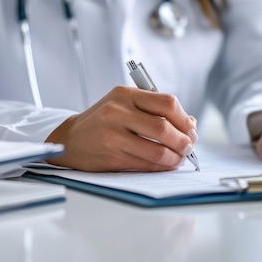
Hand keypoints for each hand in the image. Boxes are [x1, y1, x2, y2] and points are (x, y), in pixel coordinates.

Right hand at [44, 86, 197, 171]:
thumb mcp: (125, 105)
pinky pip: (145, 164)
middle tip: (189, 147)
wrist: (71, 138)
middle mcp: (118, 112)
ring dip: (175, 157)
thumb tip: (190, 124)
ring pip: (157, 149)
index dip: (184, 118)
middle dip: (183, 140)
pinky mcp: (112, 156)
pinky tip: (165, 164)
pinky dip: (161, 166)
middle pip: (164, 127)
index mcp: (126, 94)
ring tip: (179, 158)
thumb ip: (155, 111)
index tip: (191, 129)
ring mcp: (113, 135)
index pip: (166, 102)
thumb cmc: (104, 120)